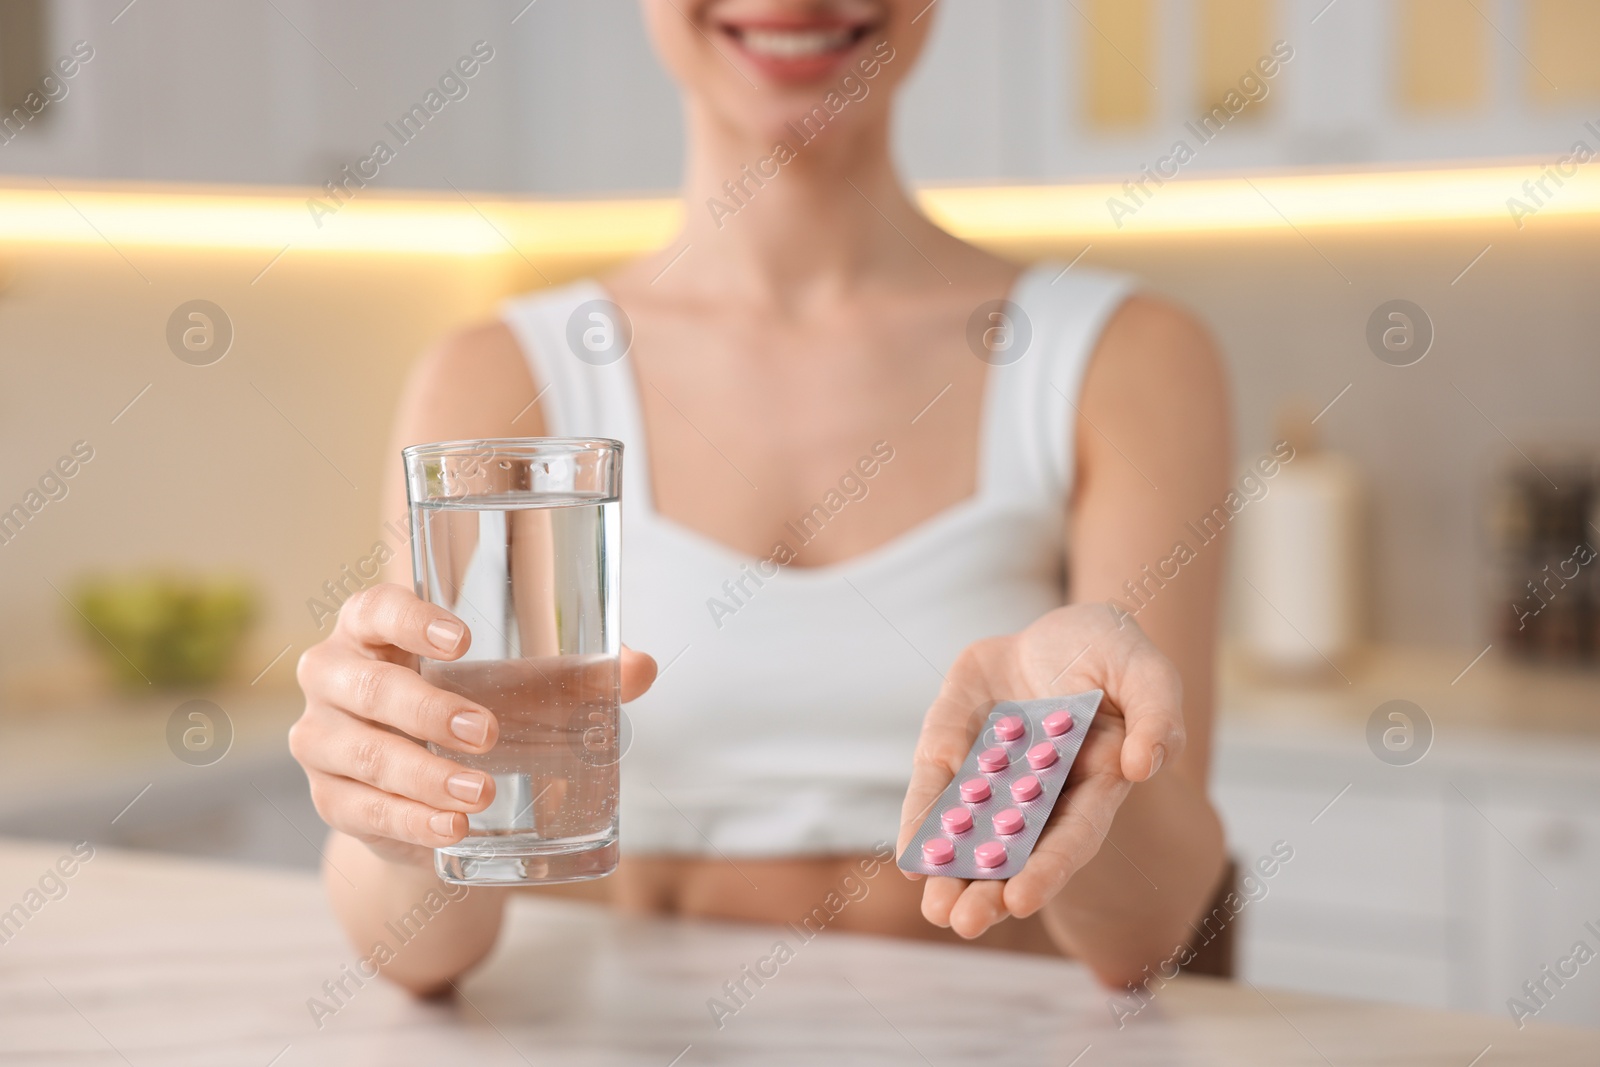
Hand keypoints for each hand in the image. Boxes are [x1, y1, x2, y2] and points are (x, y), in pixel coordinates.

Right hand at [290, 583, 657, 866]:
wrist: (421, 789)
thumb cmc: (468, 708)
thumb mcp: (516, 688)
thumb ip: (578, 675)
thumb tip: (641, 668)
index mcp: (371, 629)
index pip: (375, 608)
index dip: (412, 620)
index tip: (464, 640)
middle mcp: (332, 676)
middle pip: (367, 687)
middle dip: (427, 710)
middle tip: (488, 733)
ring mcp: (320, 740)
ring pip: (362, 754)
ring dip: (422, 775)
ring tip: (479, 791)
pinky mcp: (330, 800)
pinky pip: (362, 811)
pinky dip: (409, 821)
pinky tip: (451, 828)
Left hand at [897, 603, 1182, 937]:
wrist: (1059, 629)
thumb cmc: (1112, 653)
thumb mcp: (1146, 670)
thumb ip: (1156, 714)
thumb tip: (1142, 763)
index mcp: (1094, 782)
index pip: (1073, 835)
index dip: (1048, 869)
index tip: (1020, 901)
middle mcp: (1039, 789)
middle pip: (1016, 849)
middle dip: (989, 889)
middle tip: (963, 923)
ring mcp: (992, 770)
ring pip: (970, 831)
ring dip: (951, 871)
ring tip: (935, 910)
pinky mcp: (953, 743)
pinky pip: (934, 788)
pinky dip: (921, 820)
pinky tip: (909, 856)